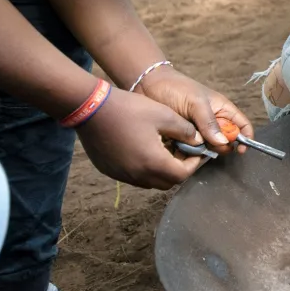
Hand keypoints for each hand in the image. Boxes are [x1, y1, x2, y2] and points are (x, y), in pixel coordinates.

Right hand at [75, 89, 204, 188]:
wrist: (90, 108)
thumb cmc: (130, 109)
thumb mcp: (165, 115)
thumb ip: (185, 131)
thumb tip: (199, 141)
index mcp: (153, 163)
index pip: (182, 175)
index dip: (194, 164)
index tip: (197, 151)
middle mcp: (137, 175)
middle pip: (167, 182)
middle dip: (179, 169)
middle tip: (182, 150)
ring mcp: (121, 175)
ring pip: (150, 182)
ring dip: (162, 170)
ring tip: (164, 149)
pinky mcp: (110, 170)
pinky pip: (134, 176)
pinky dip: (145, 169)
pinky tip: (144, 149)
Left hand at [138, 66, 253, 155]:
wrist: (148, 86)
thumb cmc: (176, 88)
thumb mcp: (196, 102)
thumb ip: (209, 122)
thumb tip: (223, 143)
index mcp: (222, 110)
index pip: (242, 126)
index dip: (245, 139)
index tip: (239, 150)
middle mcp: (213, 123)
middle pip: (226, 142)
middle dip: (220, 147)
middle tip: (206, 144)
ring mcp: (199, 132)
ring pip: (208, 148)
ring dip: (202, 151)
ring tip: (188, 144)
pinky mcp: (184, 139)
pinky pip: (192, 151)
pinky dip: (188, 153)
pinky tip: (179, 148)